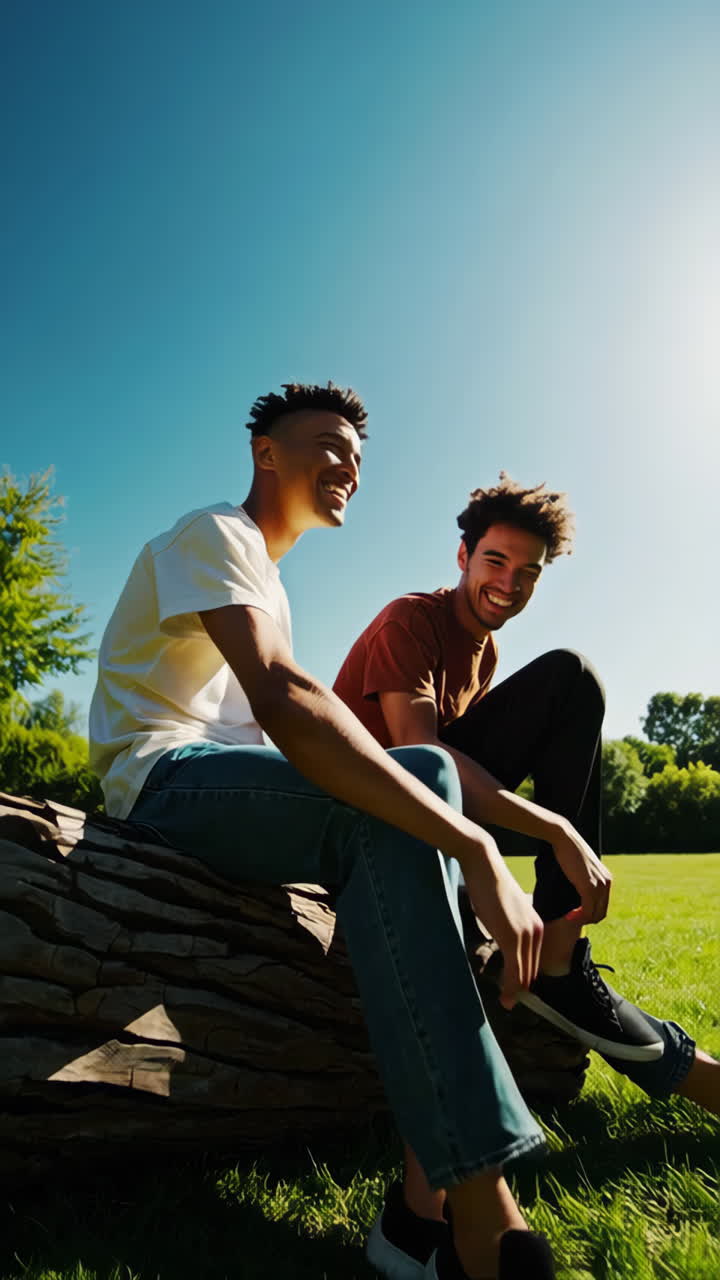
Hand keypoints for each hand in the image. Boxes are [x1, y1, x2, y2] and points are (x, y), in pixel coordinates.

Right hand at [461, 841, 543, 1009]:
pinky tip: (505, 997)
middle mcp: (536, 932)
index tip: (515, 991)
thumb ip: (507, 926)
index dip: (524, 977)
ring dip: (515, 991)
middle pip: (530, 969)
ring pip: (523, 973)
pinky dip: (511, 986)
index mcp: (535, 926)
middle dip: (520, 988)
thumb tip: (500, 934)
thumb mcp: (503, 910)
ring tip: (506, 1003)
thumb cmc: (489, 885)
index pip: (532, 959)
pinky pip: (514, 969)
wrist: (484, 866)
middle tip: (509, 1002)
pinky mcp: (513, 938)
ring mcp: (526, 936)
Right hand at [551, 823, 611, 924]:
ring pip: (595, 914)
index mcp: (607, 879)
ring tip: (569, 917)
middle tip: (571, 917)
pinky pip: (587, 910)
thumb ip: (586, 879)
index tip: (575, 913)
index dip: (590, 914)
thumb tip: (578, 889)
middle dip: (587, 919)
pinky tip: (568, 915)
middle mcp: (606, 883)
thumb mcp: (582, 867)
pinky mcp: (589, 886)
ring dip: (582, 920)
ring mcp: (599, 885)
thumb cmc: (569, 851)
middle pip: (601, 913)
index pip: (603, 906)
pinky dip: (578, 917)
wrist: (565, 839)